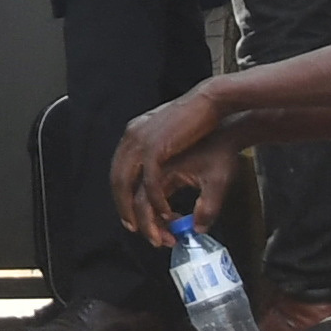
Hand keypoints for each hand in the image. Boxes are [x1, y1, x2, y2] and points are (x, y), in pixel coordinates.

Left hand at [104, 93, 228, 247]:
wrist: (213, 104)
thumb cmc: (198, 121)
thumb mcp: (172, 136)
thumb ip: (162, 150)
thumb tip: (158, 167)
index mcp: (134, 133)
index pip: (119, 169)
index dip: (121, 194)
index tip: (129, 213)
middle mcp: (132, 137)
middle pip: (117, 179)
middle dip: (124, 207)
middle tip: (134, 227)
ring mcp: (141, 141)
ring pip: (127, 182)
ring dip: (136, 209)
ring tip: (148, 227)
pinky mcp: (155, 147)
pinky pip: (150, 181)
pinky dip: (157, 200)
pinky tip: (167, 213)